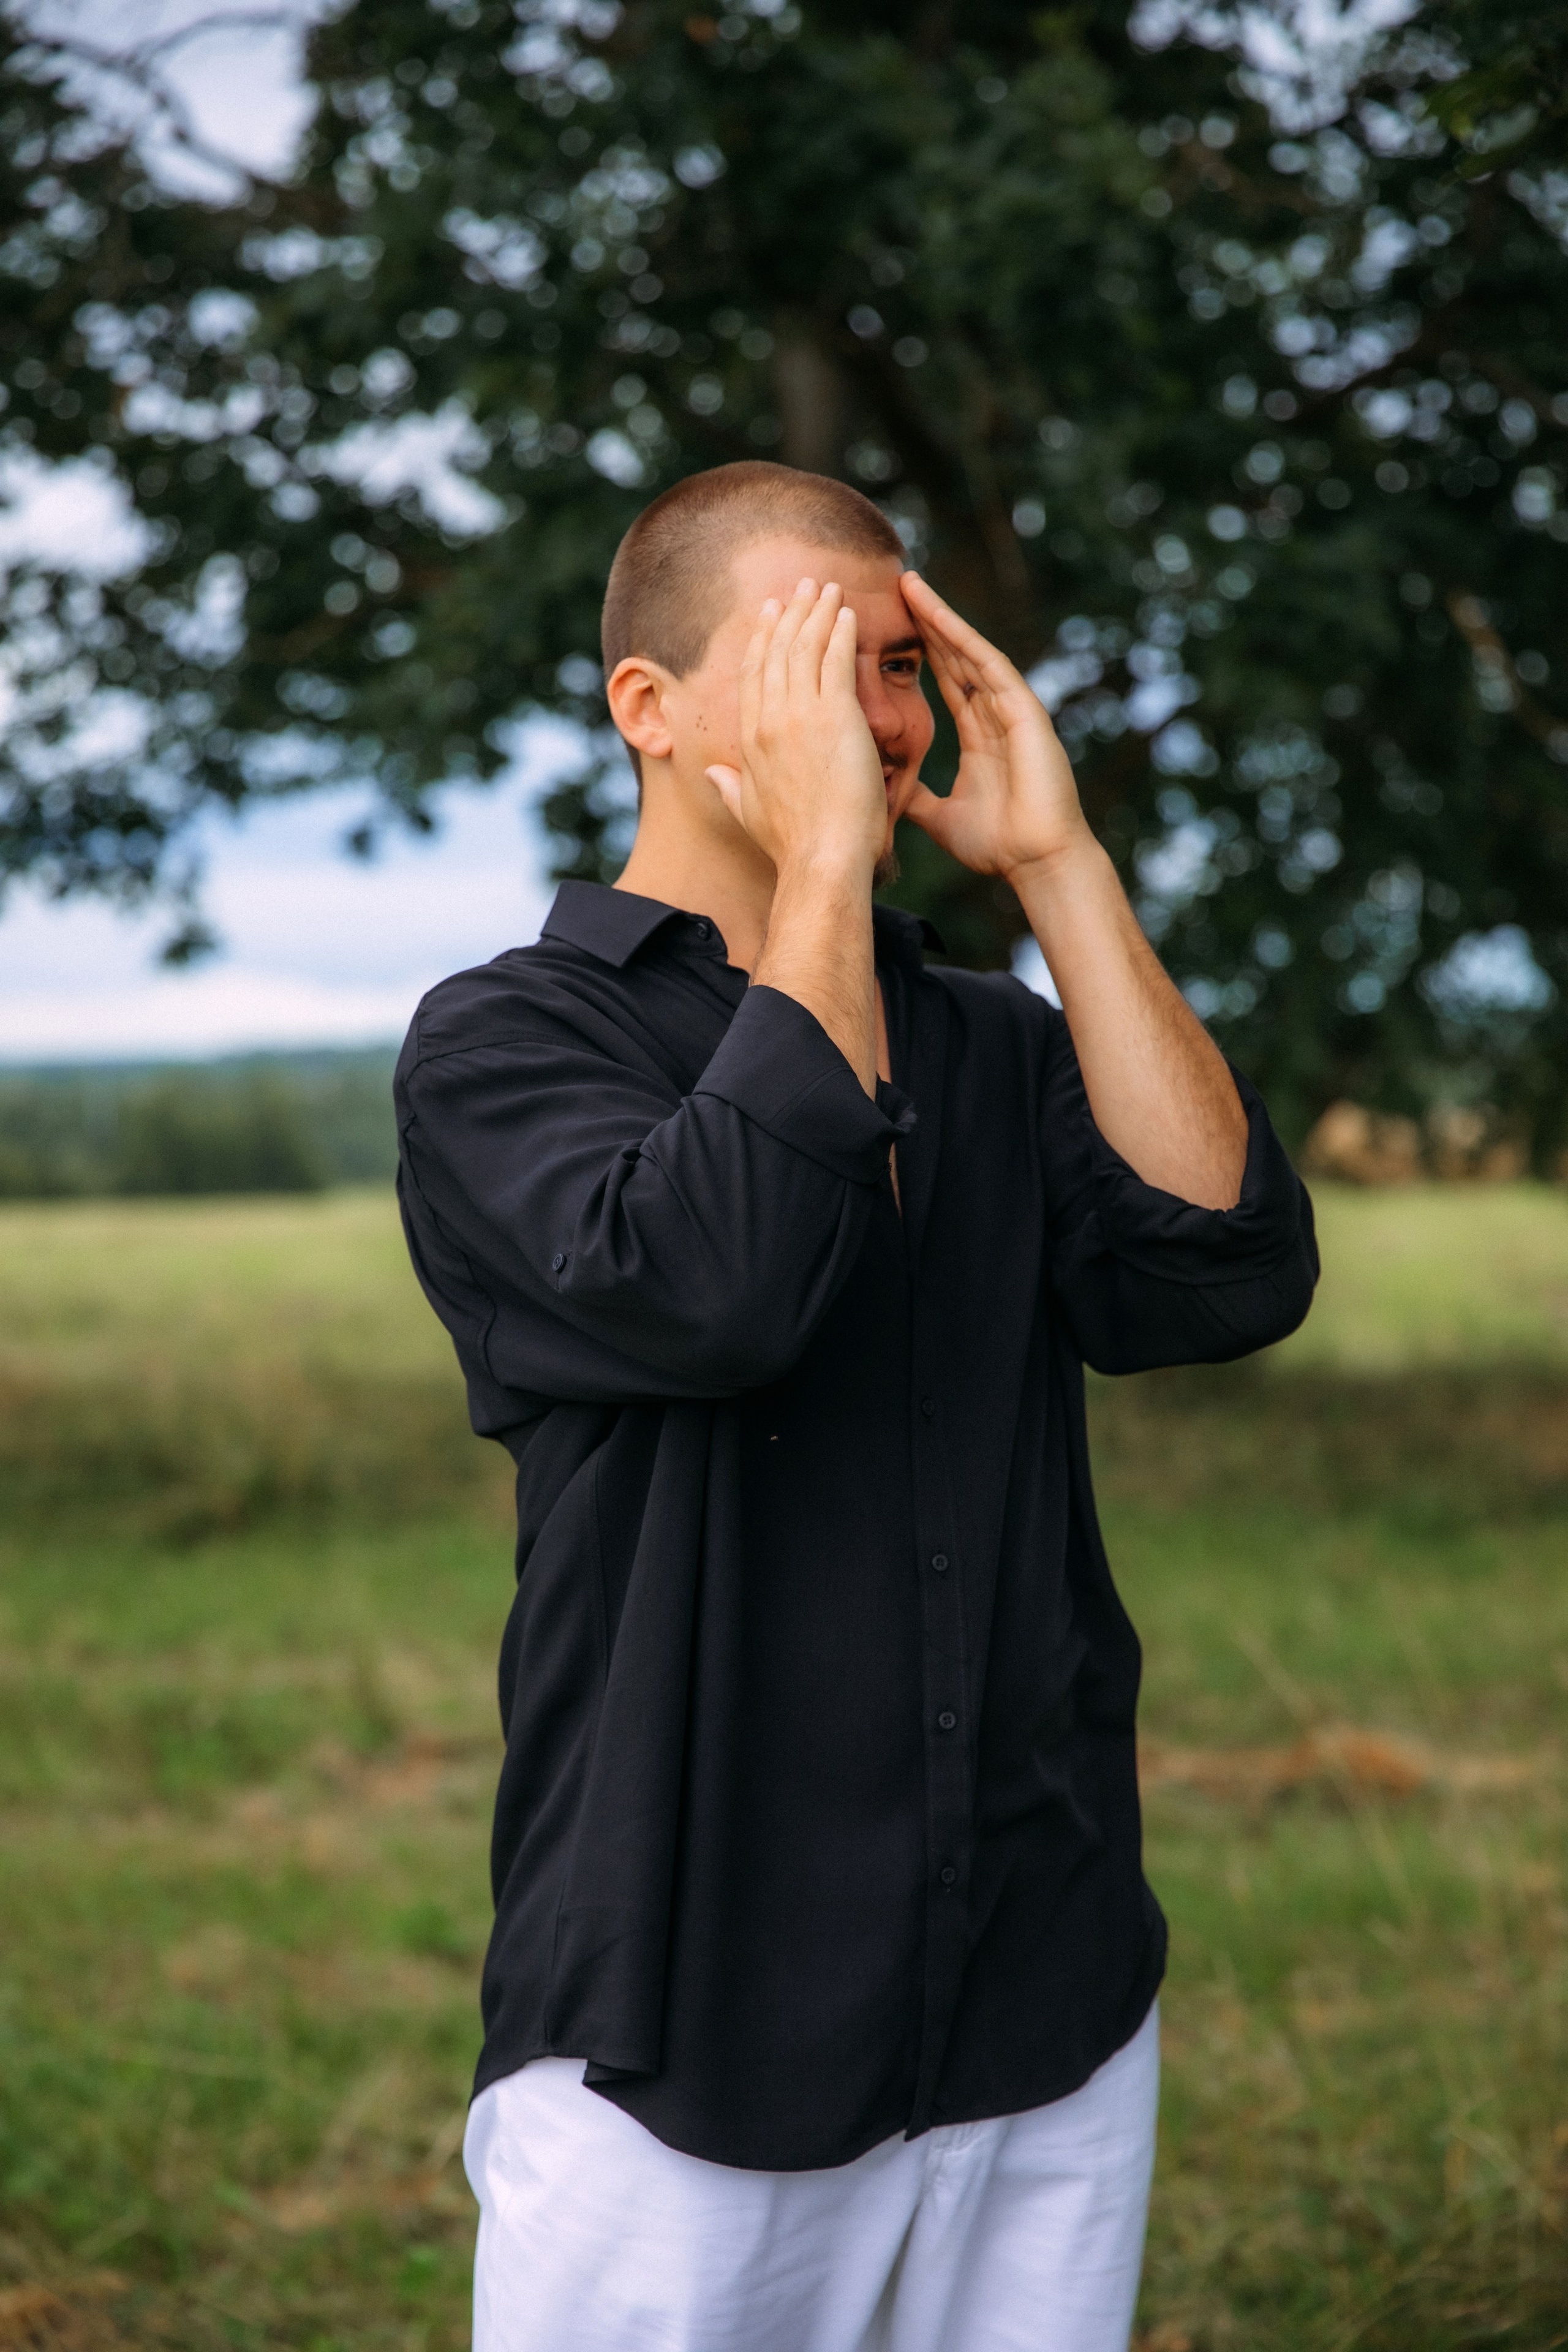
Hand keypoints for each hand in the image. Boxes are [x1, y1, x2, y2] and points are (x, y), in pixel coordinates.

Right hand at [705, 578, 887, 881]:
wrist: (821, 858)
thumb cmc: (792, 845)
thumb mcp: (748, 813)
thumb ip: (728, 787)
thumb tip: (712, 774)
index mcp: (750, 739)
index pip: (753, 675)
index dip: (761, 640)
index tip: (770, 614)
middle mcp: (770, 719)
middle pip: (776, 652)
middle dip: (789, 613)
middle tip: (800, 586)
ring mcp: (800, 714)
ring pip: (805, 648)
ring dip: (817, 612)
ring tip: (827, 587)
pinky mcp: (835, 716)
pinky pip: (837, 661)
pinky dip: (840, 632)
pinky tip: (847, 612)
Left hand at [898, 572, 1092, 884]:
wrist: (1038, 863)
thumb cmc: (999, 846)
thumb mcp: (941, 818)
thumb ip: (919, 799)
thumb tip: (888, 792)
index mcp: (979, 736)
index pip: (945, 681)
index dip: (920, 651)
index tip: (889, 626)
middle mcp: (996, 715)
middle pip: (955, 656)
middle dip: (926, 621)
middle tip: (896, 584)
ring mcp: (1012, 710)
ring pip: (970, 652)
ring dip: (940, 618)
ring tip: (910, 584)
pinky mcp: (1025, 712)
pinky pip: (991, 667)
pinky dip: (965, 640)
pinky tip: (940, 616)